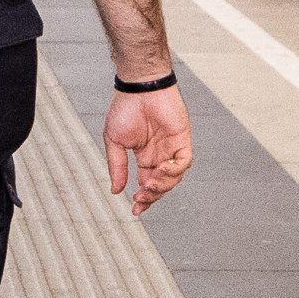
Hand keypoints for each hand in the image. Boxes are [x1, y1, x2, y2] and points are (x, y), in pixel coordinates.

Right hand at [102, 82, 192, 215]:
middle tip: (140, 198)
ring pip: (174, 177)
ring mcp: (172, 148)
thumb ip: (117, 166)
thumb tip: (116, 190)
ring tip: (149, 185)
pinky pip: (184, 162)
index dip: (143, 200)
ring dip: (162, 185)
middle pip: (162, 185)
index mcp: (145, 156)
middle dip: (152, 196)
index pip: (147, 184)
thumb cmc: (126, 108)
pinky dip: (174, 170)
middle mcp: (160, 155)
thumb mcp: (114, 142)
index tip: (135, 210)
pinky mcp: (182, 139)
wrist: (139, 87)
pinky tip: (162, 169)